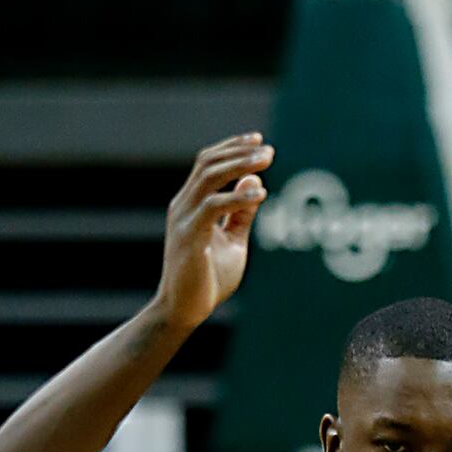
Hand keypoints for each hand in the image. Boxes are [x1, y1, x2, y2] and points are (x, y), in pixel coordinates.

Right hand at [153, 134, 272, 330]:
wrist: (185, 310)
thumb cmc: (208, 279)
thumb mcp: (233, 241)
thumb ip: (242, 213)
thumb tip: (254, 180)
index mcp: (191, 204)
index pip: (207, 163)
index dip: (232, 148)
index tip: (259, 141)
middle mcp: (183, 205)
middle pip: (208, 163)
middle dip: (239, 152)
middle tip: (268, 149)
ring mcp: (184, 220)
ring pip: (208, 178)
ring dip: (239, 166)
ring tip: (266, 162)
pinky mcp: (190, 237)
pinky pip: (213, 208)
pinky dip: (237, 198)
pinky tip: (260, 195)